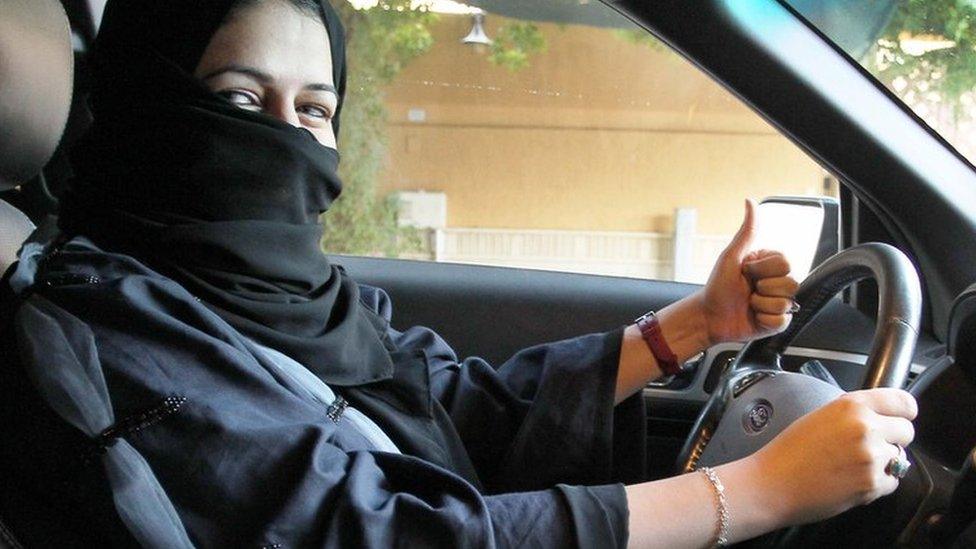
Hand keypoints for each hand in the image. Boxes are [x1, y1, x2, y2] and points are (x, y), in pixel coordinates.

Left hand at [697, 199, 798, 344]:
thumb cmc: (716, 286)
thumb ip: (747, 232)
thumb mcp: (731, 257)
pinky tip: (753, 317)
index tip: (745, 271)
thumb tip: (750, 201)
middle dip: (763, 288)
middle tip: (747, 289)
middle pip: (791, 283)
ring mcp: (778, 303)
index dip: (762, 269)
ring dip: (761, 304)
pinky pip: (782, 321)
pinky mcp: (777, 323)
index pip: (785, 264)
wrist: (708, 317)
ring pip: (786, 303)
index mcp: (769, 266)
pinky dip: (764, 320)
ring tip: (748, 304)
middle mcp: (776, 283)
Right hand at [750, 389, 917, 525]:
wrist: (772, 483)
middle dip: (892, 439)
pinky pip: (893, 482)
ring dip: (884, 463)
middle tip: (869, 447)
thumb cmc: (789, 452)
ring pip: (900, 457)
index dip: (903, 413)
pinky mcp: (872, 483)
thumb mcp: (820, 416)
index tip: (898, 419)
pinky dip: (877, 484)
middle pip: (907, 431)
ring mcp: (871, 456)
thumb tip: (881, 418)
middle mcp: (865, 427)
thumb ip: (854, 413)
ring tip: (853, 466)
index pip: (904, 402)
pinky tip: (852, 480)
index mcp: (851, 405)